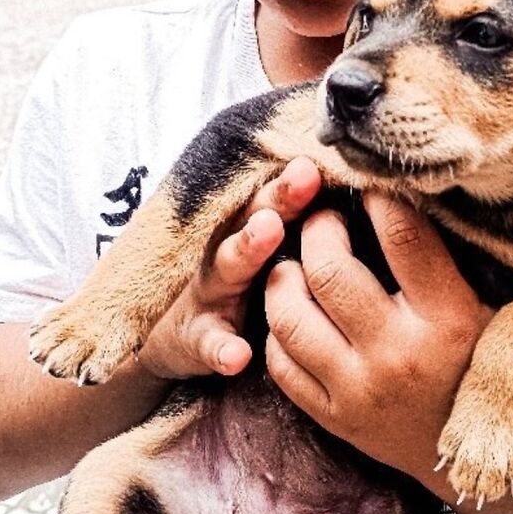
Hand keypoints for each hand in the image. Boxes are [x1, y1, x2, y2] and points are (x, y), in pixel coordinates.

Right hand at [137, 157, 321, 380]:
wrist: (161, 335)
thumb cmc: (228, 284)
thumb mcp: (251, 246)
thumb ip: (288, 219)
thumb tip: (351, 188)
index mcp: (248, 231)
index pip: (276, 198)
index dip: (298, 178)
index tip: (323, 158)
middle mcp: (228, 253)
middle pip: (254, 218)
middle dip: (278, 197)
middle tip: (304, 176)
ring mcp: (209, 294)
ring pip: (228, 267)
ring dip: (247, 248)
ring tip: (268, 230)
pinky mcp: (195, 338)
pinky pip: (209, 343)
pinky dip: (221, 349)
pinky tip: (238, 355)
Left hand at [264, 192, 491, 485]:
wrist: (474, 452)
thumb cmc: (475, 361)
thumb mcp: (477, 306)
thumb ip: (432, 260)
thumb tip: (385, 192)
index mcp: (447, 319)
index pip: (402, 236)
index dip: (377, 197)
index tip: (366, 184)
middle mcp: (399, 355)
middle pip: (328, 271)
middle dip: (317, 231)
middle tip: (322, 221)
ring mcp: (359, 390)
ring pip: (290, 317)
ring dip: (282, 278)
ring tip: (293, 265)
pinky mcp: (334, 418)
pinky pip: (281, 364)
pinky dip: (278, 331)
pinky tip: (292, 314)